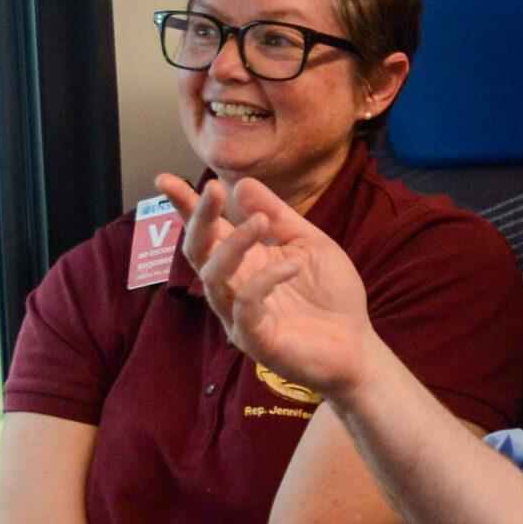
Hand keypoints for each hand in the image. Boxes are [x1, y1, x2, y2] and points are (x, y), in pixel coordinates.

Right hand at [155, 173, 375, 401]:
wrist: (357, 344)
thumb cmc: (329, 296)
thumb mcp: (308, 243)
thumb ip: (278, 216)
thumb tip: (242, 184)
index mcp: (244, 262)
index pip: (206, 232)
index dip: (185, 207)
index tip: (165, 179)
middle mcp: (233, 288)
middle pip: (198, 252)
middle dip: (200, 218)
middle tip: (213, 189)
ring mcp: (240, 316)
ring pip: (215, 277)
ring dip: (234, 244)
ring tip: (260, 222)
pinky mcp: (256, 340)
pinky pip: (246, 307)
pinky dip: (265, 281)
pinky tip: (293, 266)